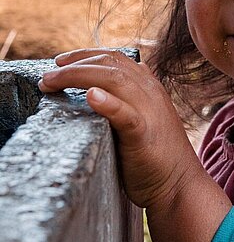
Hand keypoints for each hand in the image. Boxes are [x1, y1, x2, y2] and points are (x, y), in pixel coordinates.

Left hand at [39, 48, 200, 208]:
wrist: (179, 186)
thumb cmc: (155, 156)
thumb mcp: (143, 118)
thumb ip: (128, 100)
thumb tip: (106, 84)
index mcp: (148, 86)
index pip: (114, 57)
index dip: (84, 55)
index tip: (59, 62)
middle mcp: (149, 91)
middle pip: (109, 63)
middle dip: (73, 64)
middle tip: (46, 77)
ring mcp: (149, 110)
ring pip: (114, 79)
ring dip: (78, 76)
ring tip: (52, 83)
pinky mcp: (144, 135)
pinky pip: (126, 114)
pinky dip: (108, 103)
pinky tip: (91, 97)